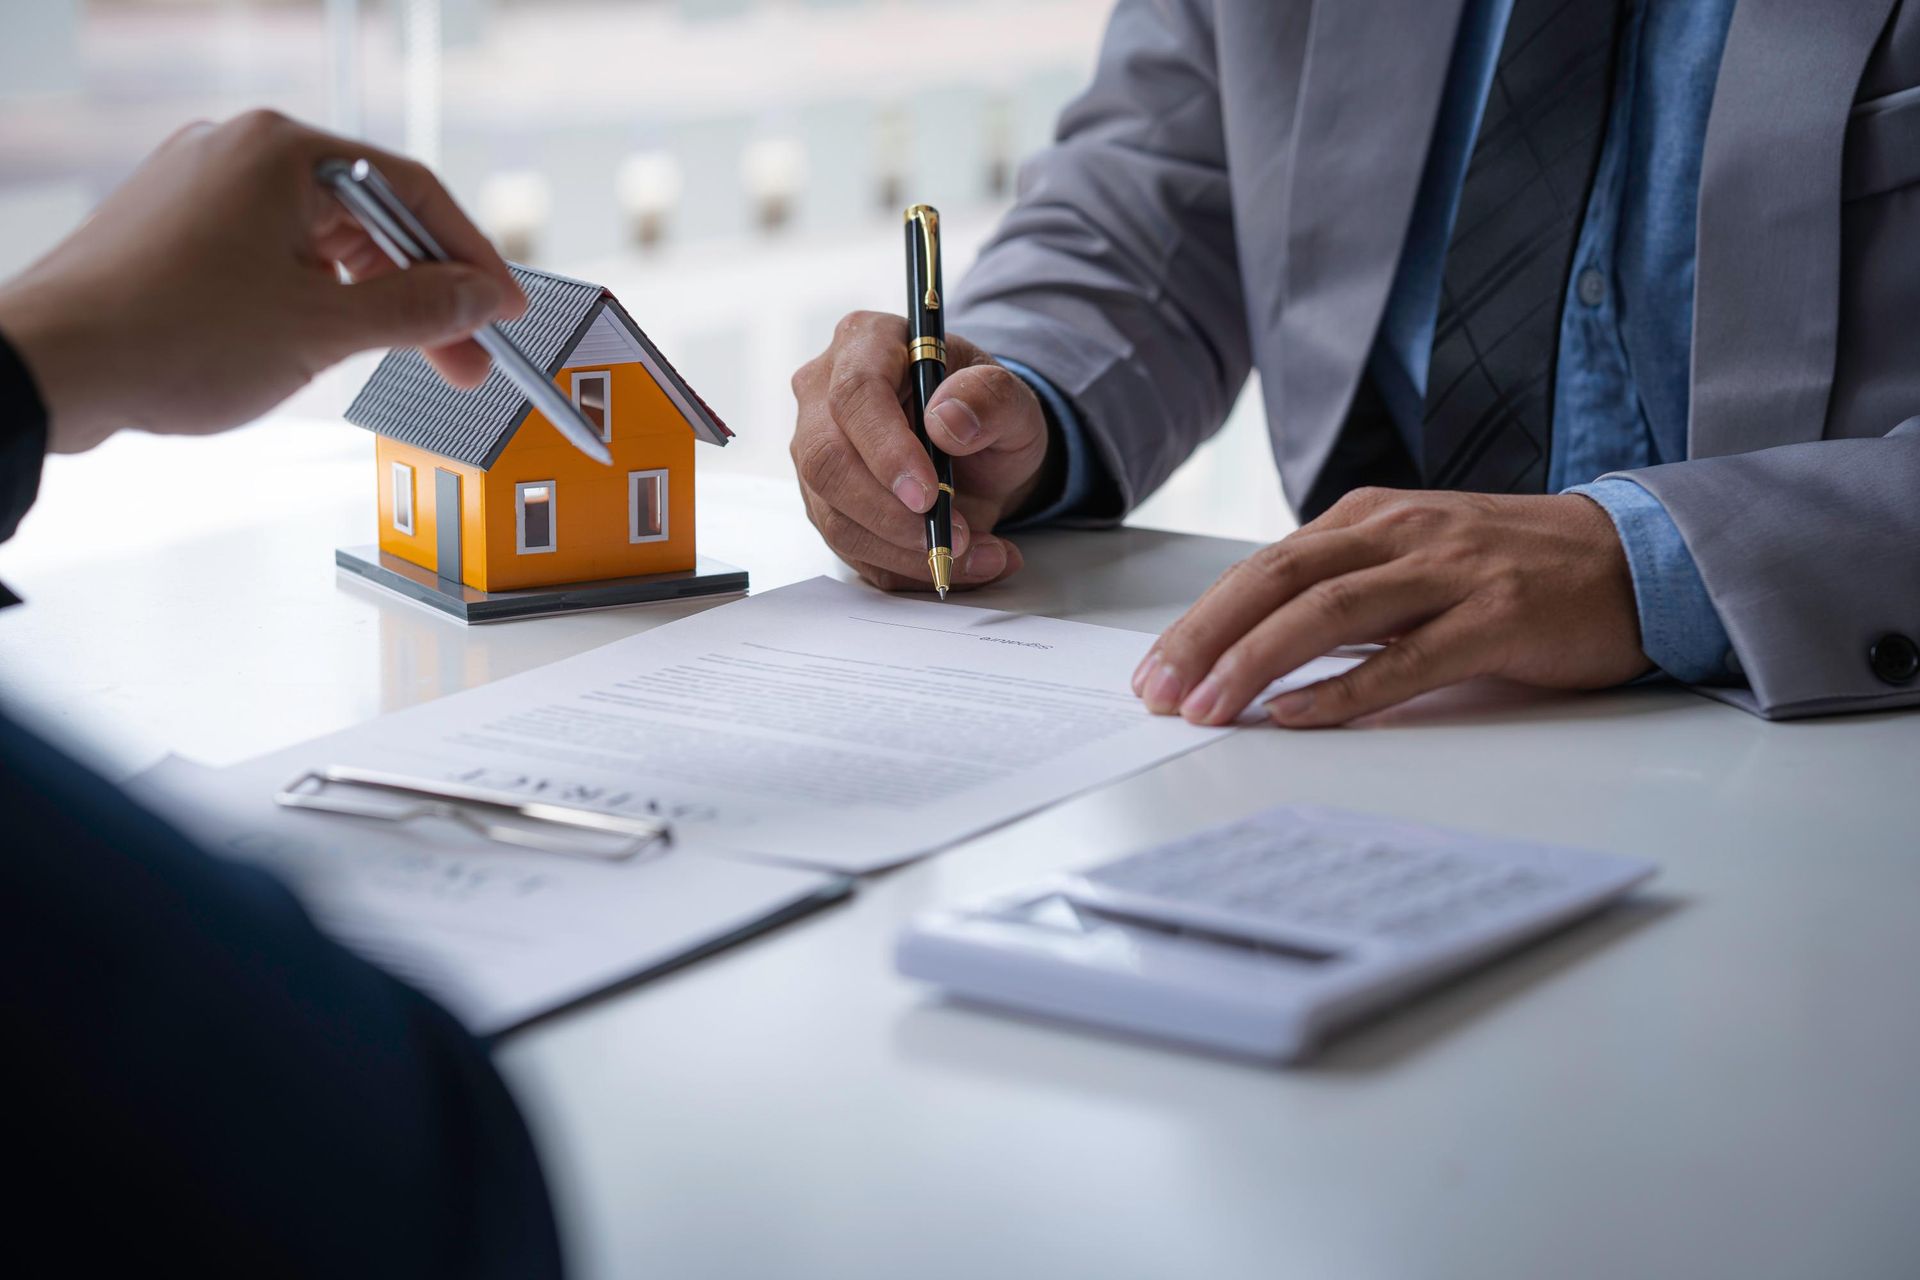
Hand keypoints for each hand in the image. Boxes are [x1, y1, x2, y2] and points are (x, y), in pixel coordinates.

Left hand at [0, 110, 524, 453]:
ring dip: (372, 302)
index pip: (412, 193)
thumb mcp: (322, 329)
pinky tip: (331, 346)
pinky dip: (316, 299)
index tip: (505, 308)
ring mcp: (205, 189)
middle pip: (370, 217)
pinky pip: (276, 255)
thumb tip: (478, 298)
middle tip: (465, 357)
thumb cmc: (168, 335)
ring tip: (403, 362)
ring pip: (323, 241)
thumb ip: (417, 308)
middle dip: (424, 294)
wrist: (50, 368)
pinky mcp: (179, 230)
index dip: (471, 257)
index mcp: (282, 152)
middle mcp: (242, 154)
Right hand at [790, 310, 1053, 590]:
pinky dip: (907, 569)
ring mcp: (816, 452)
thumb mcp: (1012, 398)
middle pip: (828, 461)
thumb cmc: (985, 411)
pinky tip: (958, 564)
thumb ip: (991, 397)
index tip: (928, 494)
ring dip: (907, 552)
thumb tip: (947, 421)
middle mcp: (823, 394)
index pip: (855, 393)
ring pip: (835, 516)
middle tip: (954, 539)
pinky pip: (852, 549)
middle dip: (890, 514)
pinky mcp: (824, 502)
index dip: (887, 449)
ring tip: (979, 555)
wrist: (978, 451)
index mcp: (866, 342)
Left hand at [1133, 489, 1652, 726]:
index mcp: (1370, 517)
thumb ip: (1342, 588)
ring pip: (1329, 612)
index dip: (1201, 620)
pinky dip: (1346, 690)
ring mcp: (1451, 572)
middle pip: (1279, 579)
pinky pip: (1407, 658)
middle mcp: (1402, 533)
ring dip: (1257, 662)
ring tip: (1209, 708)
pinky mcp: (1498, 617)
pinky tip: (1298, 716)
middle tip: (1158, 692)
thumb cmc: (1512, 568)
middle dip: (1207, 638)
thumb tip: (1252, 643)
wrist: (1634, 556)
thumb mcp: (1412, 557)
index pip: (1263, 566)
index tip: (1154, 671)